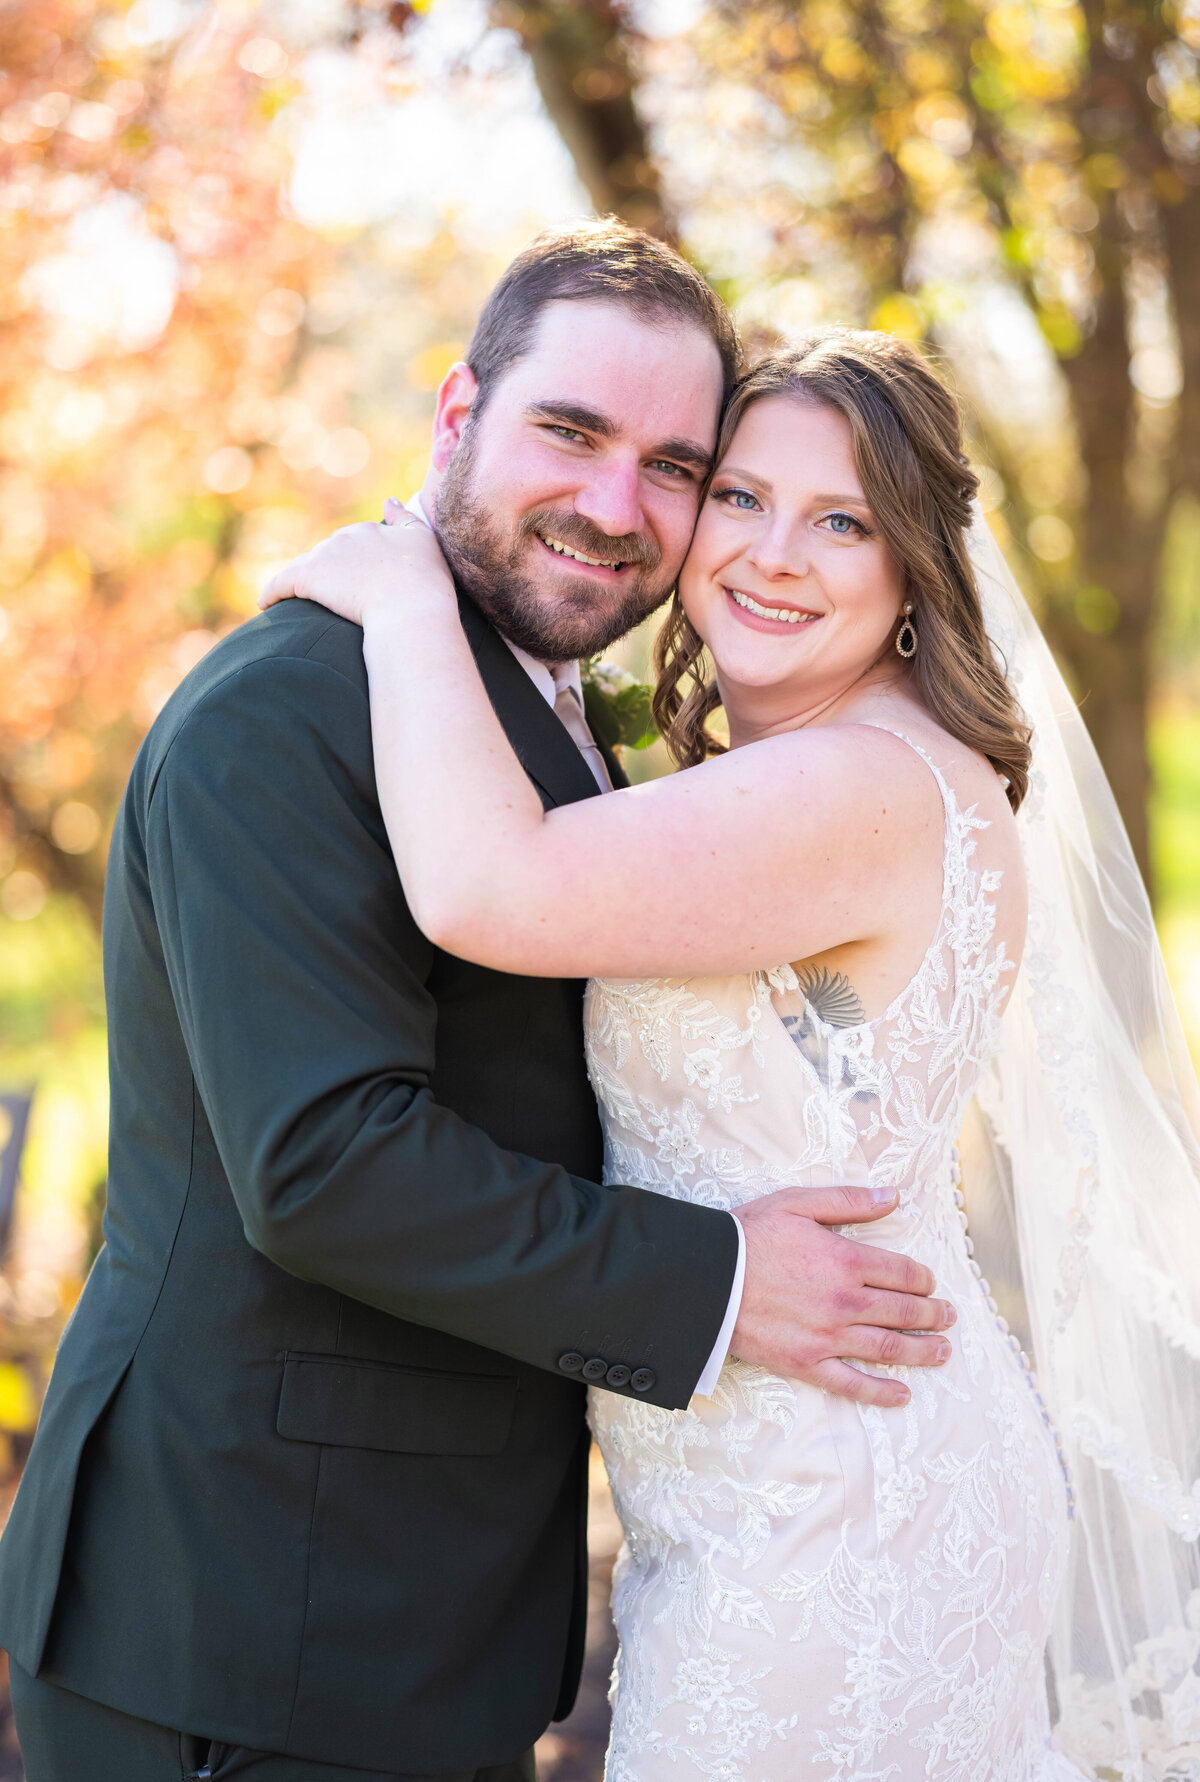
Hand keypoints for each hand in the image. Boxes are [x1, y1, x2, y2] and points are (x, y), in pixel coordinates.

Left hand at [258, 498, 454, 625]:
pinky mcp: (308, 577)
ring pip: (307, 567)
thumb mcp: (424, 542)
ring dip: (303, 581)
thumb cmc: (425, 583)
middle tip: (333, 598)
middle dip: (330, 572)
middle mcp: (346, 536)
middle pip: (330, 553)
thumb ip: (406, 519)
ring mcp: (327, 555)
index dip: (356, 564)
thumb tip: (389, 500)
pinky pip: (281, 584)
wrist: (411, 610)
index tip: (357, 582)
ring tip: (299, 601)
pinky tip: (265, 604)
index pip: (355, 543)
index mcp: (372, 529)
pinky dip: (272, 592)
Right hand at [731, 1184, 954, 1408]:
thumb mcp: (798, 1203)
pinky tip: (901, 1394)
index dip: (923, 1279)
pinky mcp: (807, 1363)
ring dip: (921, 1351)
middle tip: (949, 1318)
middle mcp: (846, 1301)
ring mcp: (829, 1336)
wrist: (707, 1278)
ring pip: (888, 1348)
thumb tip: (893, 1197)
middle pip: (904, 1312)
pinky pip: (852, 1384)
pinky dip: (880, 1392)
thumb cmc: (748, 1236)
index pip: (903, 1273)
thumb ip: (849, 1200)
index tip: (931, 1284)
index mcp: (847, 1260)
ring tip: (942, 1352)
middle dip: (933, 1316)